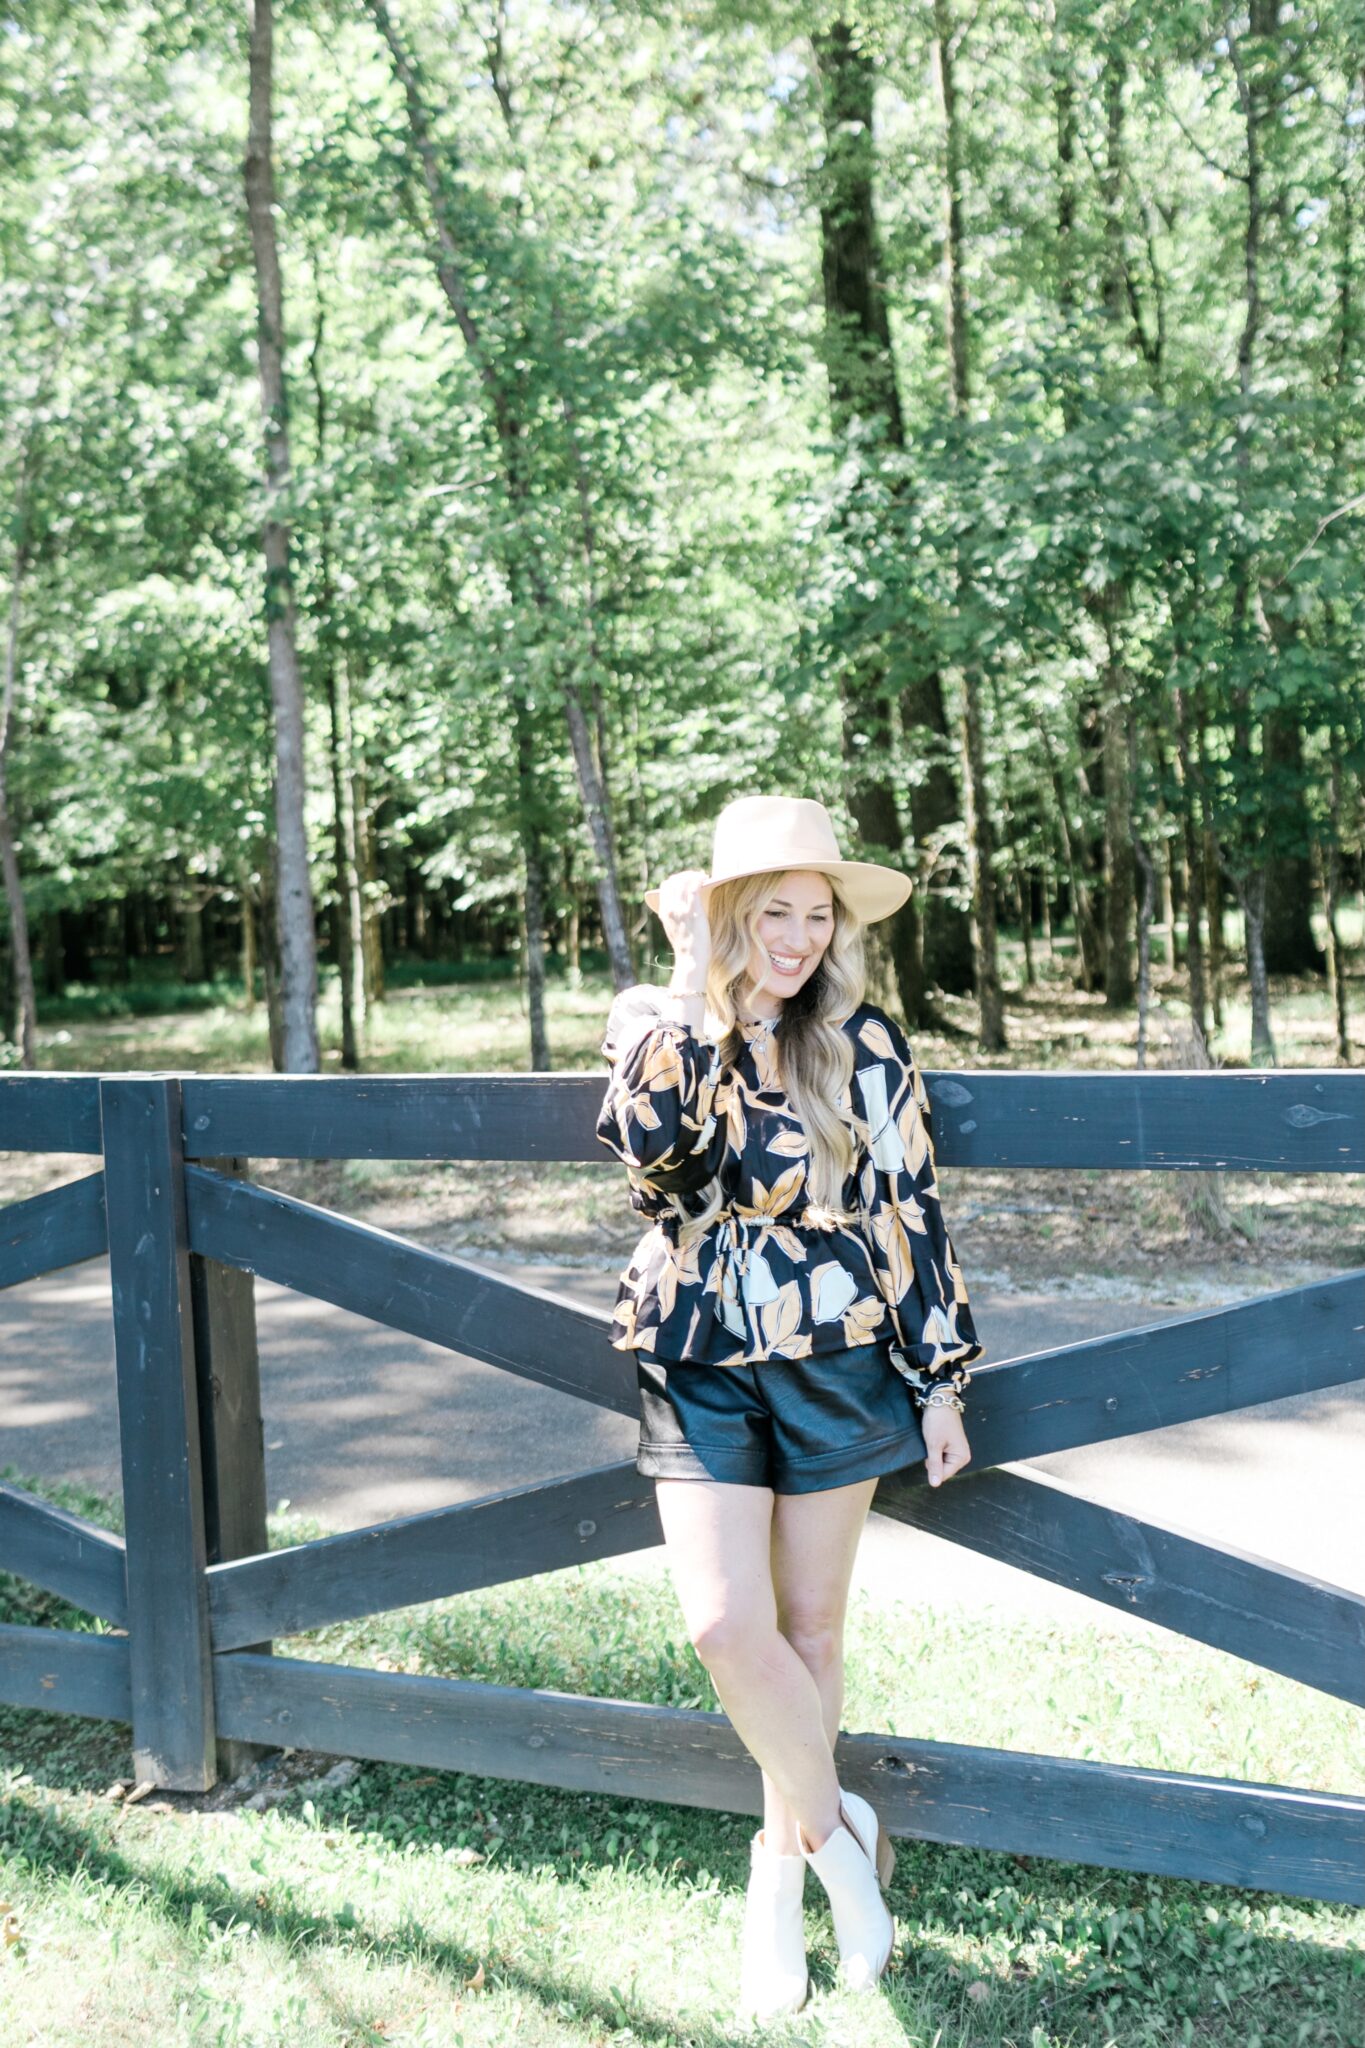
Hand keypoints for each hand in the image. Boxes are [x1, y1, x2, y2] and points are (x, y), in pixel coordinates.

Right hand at [656, 869, 711, 984]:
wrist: (691, 959)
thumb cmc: (686, 947)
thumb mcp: (672, 929)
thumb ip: (672, 916)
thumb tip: (678, 906)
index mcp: (664, 912)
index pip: (665, 887)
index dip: (675, 880)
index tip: (685, 880)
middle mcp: (670, 908)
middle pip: (674, 881)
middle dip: (685, 875)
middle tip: (696, 876)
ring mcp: (681, 908)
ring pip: (684, 881)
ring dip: (693, 875)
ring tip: (702, 876)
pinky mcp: (693, 910)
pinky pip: (694, 886)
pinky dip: (699, 879)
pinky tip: (705, 878)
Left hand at [921, 1404, 970, 1487]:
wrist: (940, 1401)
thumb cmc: (938, 1421)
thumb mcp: (934, 1444)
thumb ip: (934, 1465)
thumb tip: (934, 1484)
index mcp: (961, 1458)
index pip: (943, 1475)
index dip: (932, 1466)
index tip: (930, 1451)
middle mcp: (962, 1456)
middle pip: (942, 1469)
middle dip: (932, 1460)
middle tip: (932, 1443)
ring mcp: (957, 1451)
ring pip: (940, 1462)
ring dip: (933, 1454)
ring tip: (933, 1440)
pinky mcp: (952, 1445)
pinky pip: (940, 1455)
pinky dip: (934, 1449)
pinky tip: (934, 1439)